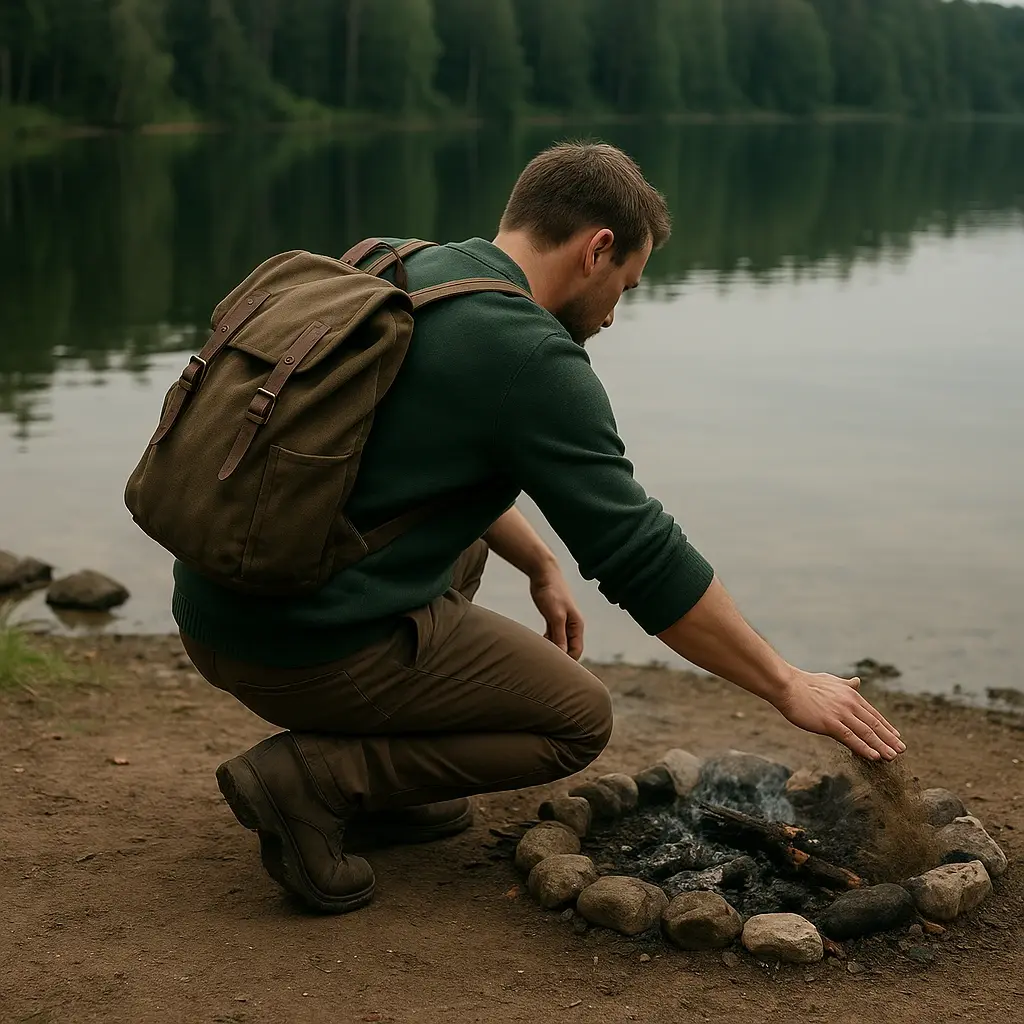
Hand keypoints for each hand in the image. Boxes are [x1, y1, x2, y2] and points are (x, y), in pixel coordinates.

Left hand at [529, 570, 584, 660]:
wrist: (543, 574)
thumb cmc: (551, 592)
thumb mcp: (556, 616)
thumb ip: (559, 635)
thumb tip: (562, 656)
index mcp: (577, 625)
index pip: (576, 651)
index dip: (567, 661)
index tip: (552, 667)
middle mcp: (572, 625)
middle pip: (568, 648)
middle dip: (559, 657)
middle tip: (544, 665)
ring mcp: (562, 622)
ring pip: (559, 642)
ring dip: (551, 649)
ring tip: (539, 656)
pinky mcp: (552, 618)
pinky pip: (552, 635)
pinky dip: (546, 641)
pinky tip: (537, 645)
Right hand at [772, 669, 905, 760]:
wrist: (787, 686)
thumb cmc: (805, 683)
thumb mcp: (831, 680)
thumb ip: (846, 684)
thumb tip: (857, 681)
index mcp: (850, 694)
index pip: (873, 713)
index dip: (886, 726)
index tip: (896, 736)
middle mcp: (850, 704)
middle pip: (874, 724)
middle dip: (889, 738)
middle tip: (901, 749)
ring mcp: (841, 714)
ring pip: (866, 733)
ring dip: (882, 746)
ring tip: (892, 756)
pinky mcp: (830, 723)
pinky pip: (851, 738)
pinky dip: (865, 748)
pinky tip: (875, 756)